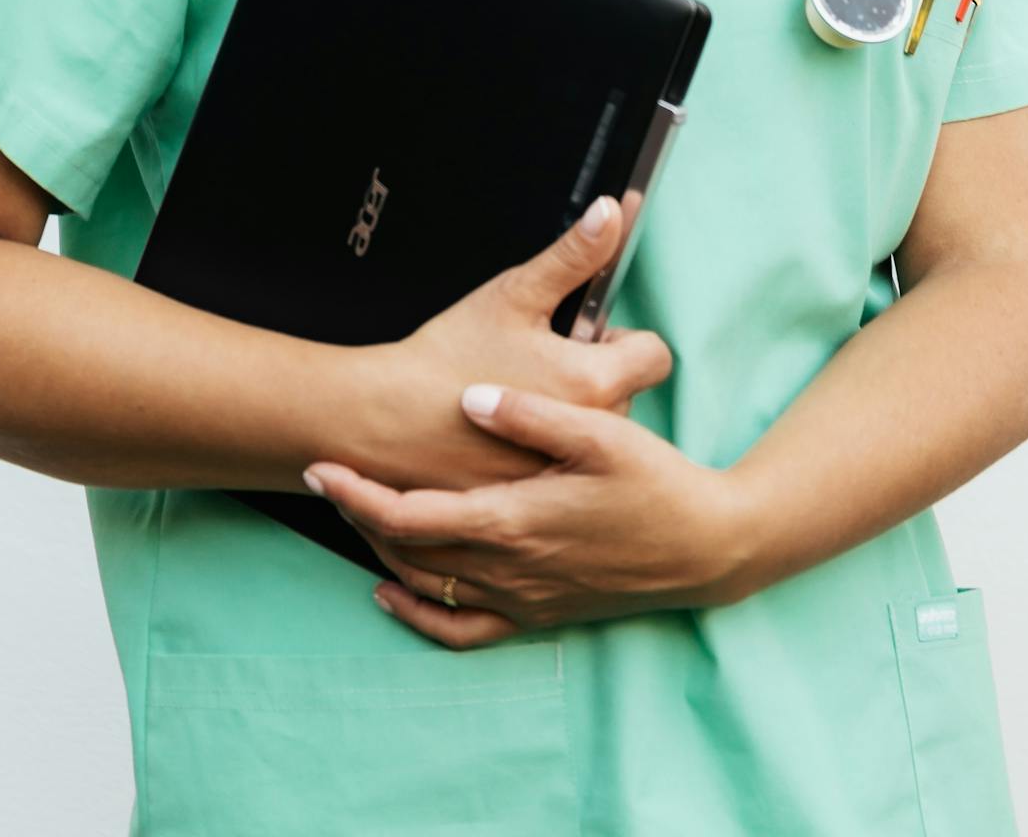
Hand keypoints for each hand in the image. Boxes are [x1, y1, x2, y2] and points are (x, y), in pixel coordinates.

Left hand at [306, 383, 750, 645]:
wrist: (708, 549)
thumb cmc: (658, 484)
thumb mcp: (602, 435)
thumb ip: (532, 415)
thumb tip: (472, 398)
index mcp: (516, 520)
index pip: (412, 515)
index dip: (358, 494)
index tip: (320, 466)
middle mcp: (510, 568)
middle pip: (408, 550)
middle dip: (358, 513)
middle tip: (325, 475)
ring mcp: (523, 597)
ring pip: (428, 586)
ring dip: (383, 552)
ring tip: (353, 510)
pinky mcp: (539, 614)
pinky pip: (463, 629)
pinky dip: (420, 615)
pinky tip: (395, 592)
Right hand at [355, 195, 673, 494]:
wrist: (387, 419)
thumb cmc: (448, 355)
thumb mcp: (514, 294)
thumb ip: (573, 255)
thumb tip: (612, 212)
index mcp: (593, 381)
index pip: (653, 355)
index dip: (621, 337)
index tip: (584, 333)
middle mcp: (588, 435)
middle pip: (623, 392)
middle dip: (591, 373)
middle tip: (537, 361)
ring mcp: (562, 473)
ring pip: (591, 431)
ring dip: (569, 412)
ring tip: (517, 395)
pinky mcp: (536, 499)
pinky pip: (560, 465)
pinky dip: (543, 449)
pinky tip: (506, 433)